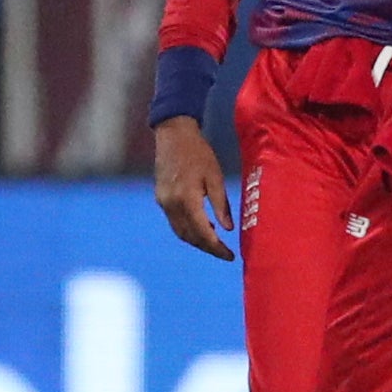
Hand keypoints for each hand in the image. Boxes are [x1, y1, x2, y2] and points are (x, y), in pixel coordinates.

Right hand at [152, 118, 234, 260]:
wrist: (173, 134)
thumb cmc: (199, 152)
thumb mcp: (215, 177)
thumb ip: (221, 204)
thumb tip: (228, 229)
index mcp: (187, 199)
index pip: (203, 233)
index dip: (217, 248)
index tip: (230, 256)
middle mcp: (171, 204)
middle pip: (189, 237)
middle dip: (207, 248)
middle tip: (225, 253)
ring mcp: (163, 202)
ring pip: (180, 231)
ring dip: (197, 240)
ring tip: (215, 241)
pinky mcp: (160, 198)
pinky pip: (175, 221)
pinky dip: (188, 228)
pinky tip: (203, 225)